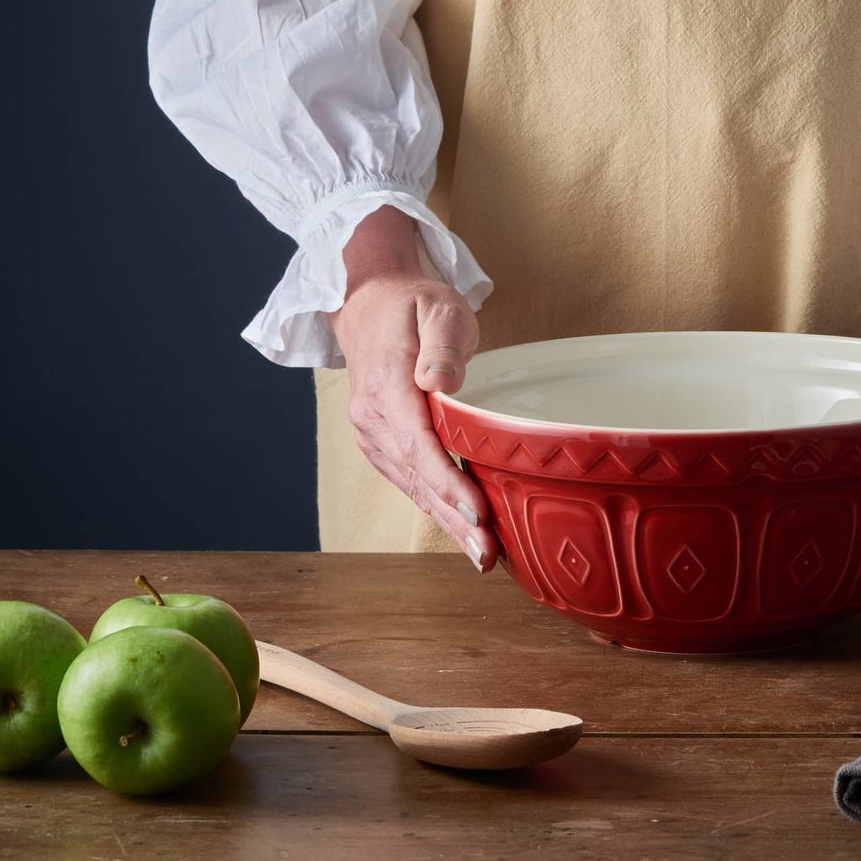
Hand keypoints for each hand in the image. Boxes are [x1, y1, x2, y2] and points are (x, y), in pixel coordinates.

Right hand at [324, 205, 499, 570]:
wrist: (371, 304)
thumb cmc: (414, 305)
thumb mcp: (438, 307)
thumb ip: (443, 345)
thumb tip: (440, 381)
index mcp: (387, 386)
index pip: (420, 444)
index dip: (448, 483)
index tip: (478, 512)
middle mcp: (372, 418)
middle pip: (417, 477)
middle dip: (454, 519)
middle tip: (489, 555)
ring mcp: (373, 434)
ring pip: (413, 486)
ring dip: (447, 523)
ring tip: (483, 555)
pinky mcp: (382, 443)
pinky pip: (410, 480)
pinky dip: (437, 507)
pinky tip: (463, 529)